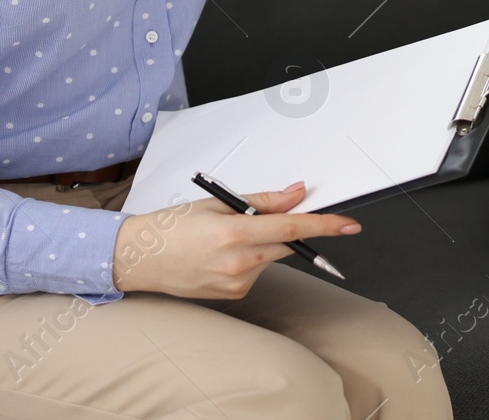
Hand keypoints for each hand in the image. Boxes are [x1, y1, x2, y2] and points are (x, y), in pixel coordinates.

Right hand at [111, 181, 359, 299]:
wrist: (140, 258)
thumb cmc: (172, 227)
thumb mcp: (217, 204)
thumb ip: (263, 201)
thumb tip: (297, 194)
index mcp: (234, 234)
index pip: (293, 229)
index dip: (326, 226)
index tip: (349, 225)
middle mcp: (239, 263)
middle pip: (287, 244)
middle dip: (290, 230)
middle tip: (262, 218)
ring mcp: (237, 283)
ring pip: (271, 256)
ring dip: (263, 243)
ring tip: (225, 237)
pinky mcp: (235, 295)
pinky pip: (257, 270)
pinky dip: (250, 258)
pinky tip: (222, 255)